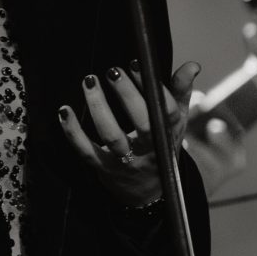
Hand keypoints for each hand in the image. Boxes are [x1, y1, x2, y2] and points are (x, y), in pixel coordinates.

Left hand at [57, 61, 200, 207]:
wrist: (149, 191)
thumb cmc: (161, 145)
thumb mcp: (175, 121)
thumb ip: (181, 91)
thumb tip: (192, 65)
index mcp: (168, 134)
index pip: (166, 112)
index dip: (153, 89)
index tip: (137, 64)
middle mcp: (149, 149)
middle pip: (142, 123)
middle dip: (128, 95)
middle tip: (113, 70)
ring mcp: (126, 161)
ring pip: (112, 136)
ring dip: (99, 108)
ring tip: (90, 81)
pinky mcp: (103, 168)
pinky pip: (86, 151)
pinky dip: (73, 132)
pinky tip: (64, 111)